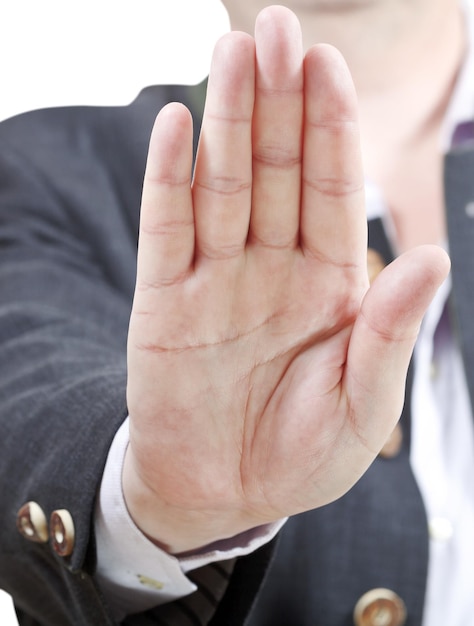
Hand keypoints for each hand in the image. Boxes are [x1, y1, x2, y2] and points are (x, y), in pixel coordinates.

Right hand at [124, 6, 448, 552]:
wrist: (226, 491)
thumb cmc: (302, 455)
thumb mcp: (364, 406)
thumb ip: (392, 333)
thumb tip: (434, 260)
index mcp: (327, 283)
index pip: (329, 188)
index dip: (331, 128)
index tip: (330, 66)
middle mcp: (271, 266)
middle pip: (274, 168)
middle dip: (278, 100)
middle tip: (276, 27)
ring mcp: (214, 279)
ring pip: (222, 184)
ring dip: (226, 119)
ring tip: (231, 52)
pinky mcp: (164, 302)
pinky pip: (166, 229)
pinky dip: (169, 179)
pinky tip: (176, 126)